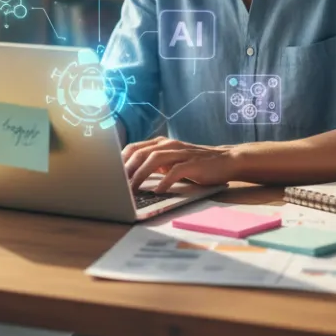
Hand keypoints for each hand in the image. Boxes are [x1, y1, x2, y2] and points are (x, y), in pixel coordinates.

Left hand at [123, 136, 238, 192]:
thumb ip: (154, 164)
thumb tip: (130, 177)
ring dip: (141, 175)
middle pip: (140, 153)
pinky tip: (158, 191)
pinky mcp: (192, 163)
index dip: (120, 161)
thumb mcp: (172, 162)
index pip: (133, 148)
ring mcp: (181, 153)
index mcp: (161, 143)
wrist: (225, 160)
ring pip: (154, 159)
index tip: (110, 176)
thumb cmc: (195, 164)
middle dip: (127, 169)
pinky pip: (175, 171)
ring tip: (132, 190)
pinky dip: (164, 181)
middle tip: (117, 185)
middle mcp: (168, 145)